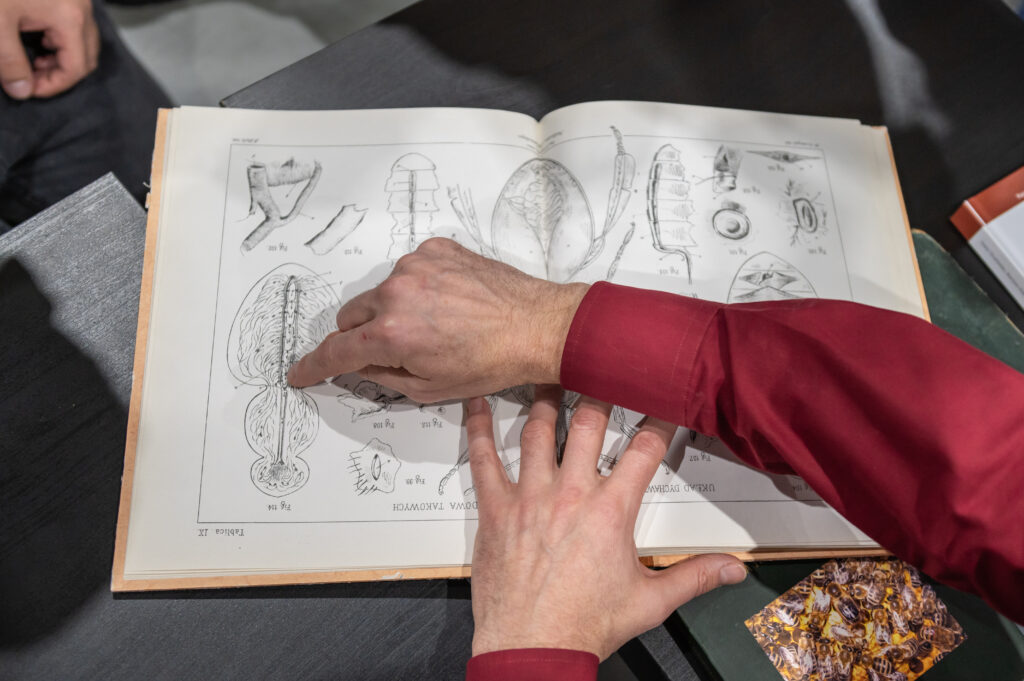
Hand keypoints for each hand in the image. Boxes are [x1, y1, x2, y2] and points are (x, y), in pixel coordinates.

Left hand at [0, 0, 99, 99]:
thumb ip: (9, 61)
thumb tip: (21, 91)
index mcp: (70, 19)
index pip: (76, 68)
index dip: (53, 86)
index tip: (26, 88)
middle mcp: (82, 9)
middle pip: (87, 57)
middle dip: (61, 73)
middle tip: (30, 75)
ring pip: (84, 41)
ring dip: (62, 56)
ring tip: (32, 57)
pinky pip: (75, 24)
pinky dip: (60, 38)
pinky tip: (35, 35)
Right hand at [288, 238, 588, 401]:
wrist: (536, 326)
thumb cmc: (491, 362)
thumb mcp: (430, 388)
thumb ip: (383, 376)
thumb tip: (360, 365)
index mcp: (391, 334)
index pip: (335, 351)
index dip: (313, 366)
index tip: (300, 372)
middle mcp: (396, 293)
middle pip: (350, 316)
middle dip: (361, 336)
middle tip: (390, 350)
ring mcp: (415, 265)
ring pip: (380, 292)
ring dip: (392, 309)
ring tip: (433, 325)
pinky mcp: (436, 249)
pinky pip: (409, 270)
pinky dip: (417, 287)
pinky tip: (445, 303)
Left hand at [466, 387, 747, 659]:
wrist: (533, 648)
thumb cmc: (585, 624)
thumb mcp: (651, 602)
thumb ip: (696, 576)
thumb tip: (735, 568)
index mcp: (611, 510)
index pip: (644, 449)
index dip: (658, 421)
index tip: (661, 403)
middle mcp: (571, 493)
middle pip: (588, 423)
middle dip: (598, 392)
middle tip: (600, 368)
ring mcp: (530, 496)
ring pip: (537, 431)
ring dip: (544, 399)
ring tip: (547, 373)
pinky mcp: (496, 508)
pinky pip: (483, 459)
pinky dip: (479, 428)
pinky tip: (477, 404)